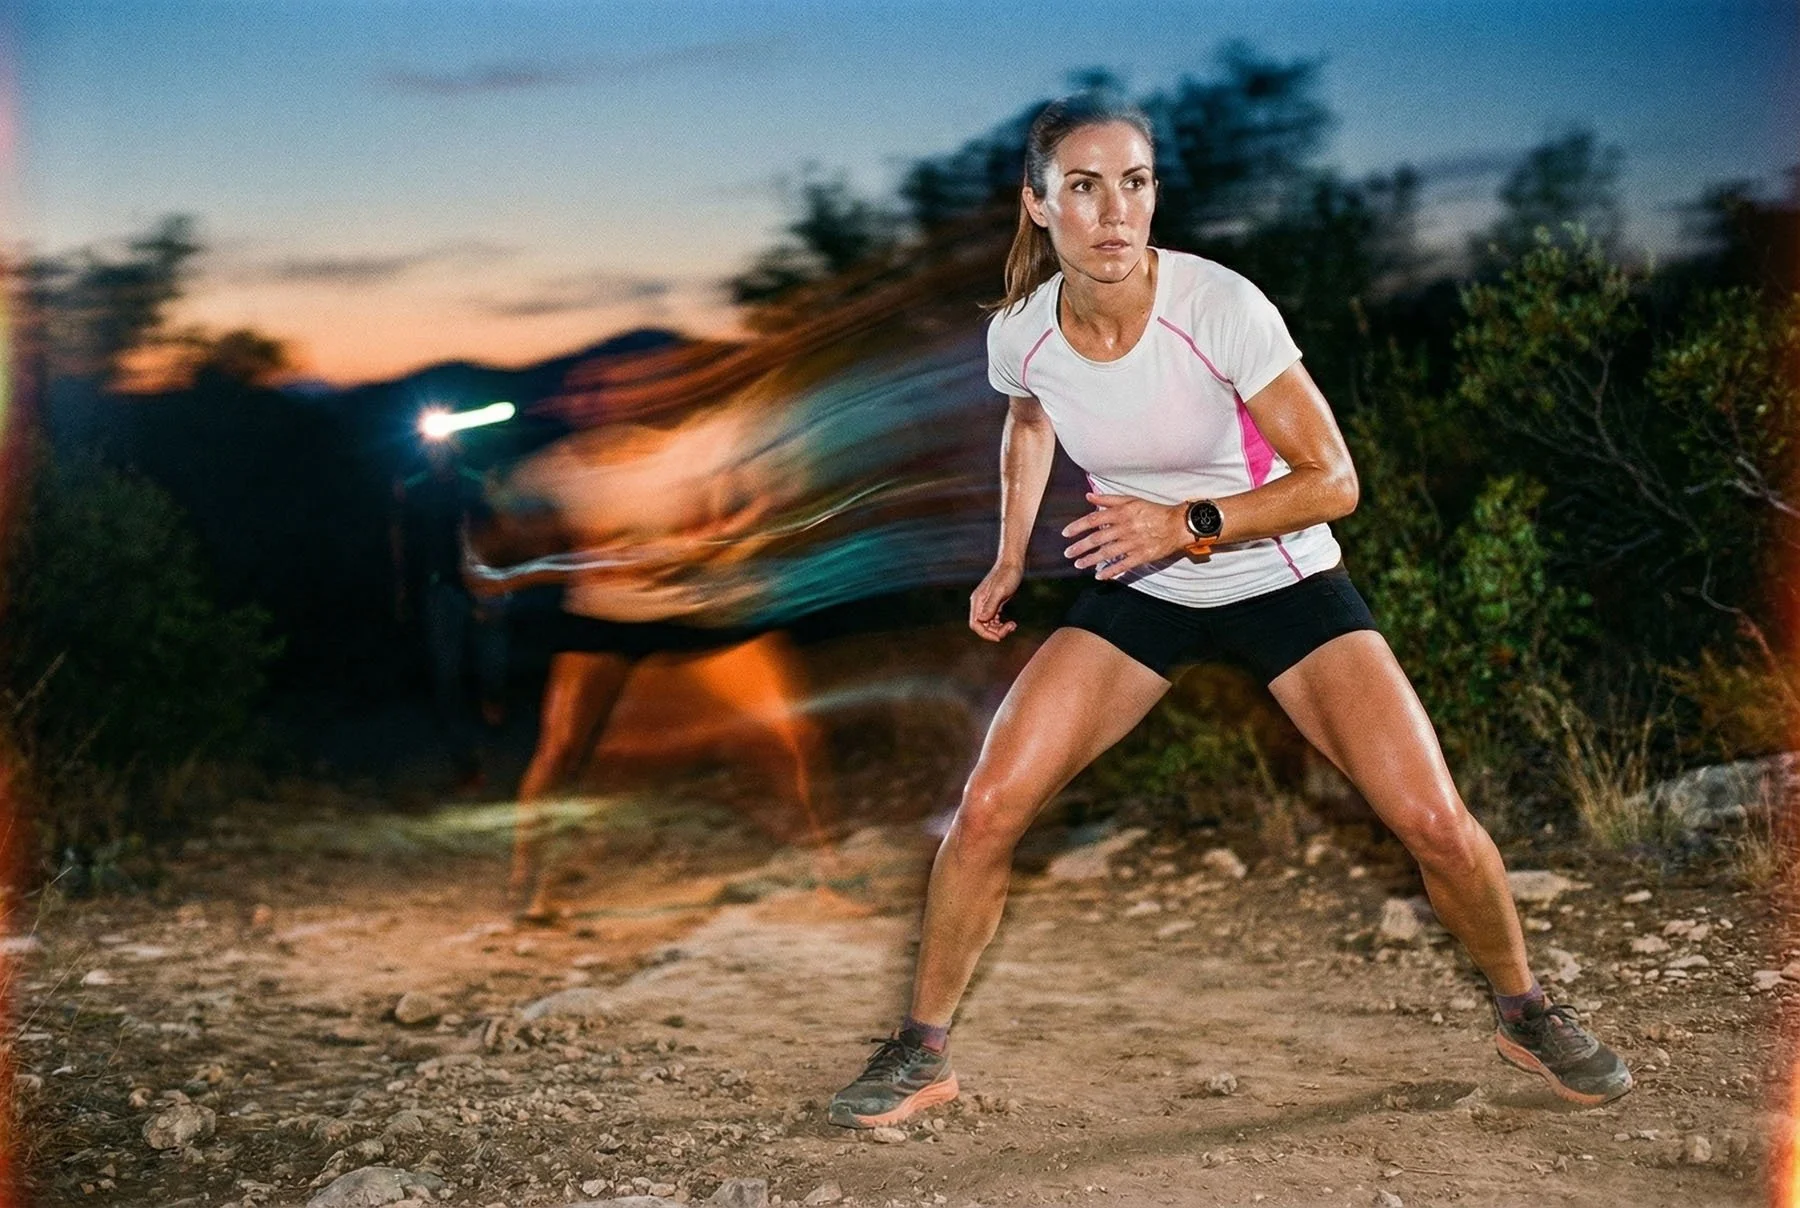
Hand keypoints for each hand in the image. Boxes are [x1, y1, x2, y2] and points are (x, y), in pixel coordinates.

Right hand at [969, 561, 1022, 641]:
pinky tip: (1012, 623)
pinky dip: (1002, 625)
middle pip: (982, 626)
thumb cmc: (1008, 574)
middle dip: (995, 632)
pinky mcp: (995, 603)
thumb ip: (991, 605)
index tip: (1000, 637)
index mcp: (978, 601)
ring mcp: (987, 604)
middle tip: (1011, 627)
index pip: (975, 624)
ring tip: (1013, 625)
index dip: (986, 634)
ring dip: (999, 629)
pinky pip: (994, 620)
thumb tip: (981, 619)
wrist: (1013, 562)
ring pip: (988, 625)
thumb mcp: (1000, 590)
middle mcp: (980, 604)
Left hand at [1062, 493, 1189, 579]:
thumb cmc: (1152, 510)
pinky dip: (1111, 572)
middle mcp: (1125, 528)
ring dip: (1091, 560)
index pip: (1093, 519)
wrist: (1177, 524)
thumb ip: (1109, 499)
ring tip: (1079, 565)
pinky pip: (1123, 565)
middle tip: (1067, 553)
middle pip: (1097, 538)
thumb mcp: (1131, 500)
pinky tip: (1099, 576)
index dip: (1077, 526)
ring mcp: (1133, 543)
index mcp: (1121, 513)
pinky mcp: (1141, 556)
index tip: (1065, 534)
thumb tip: (1089, 495)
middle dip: (1080, 547)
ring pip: (1107, 553)